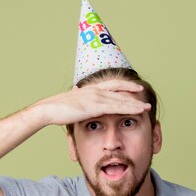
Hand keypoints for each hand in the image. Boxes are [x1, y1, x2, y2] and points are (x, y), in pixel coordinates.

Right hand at [29, 79, 151, 125]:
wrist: (48, 109)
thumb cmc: (55, 107)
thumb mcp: (69, 98)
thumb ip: (76, 94)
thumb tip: (76, 88)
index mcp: (89, 88)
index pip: (111, 84)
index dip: (124, 85)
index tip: (134, 87)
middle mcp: (95, 90)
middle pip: (120, 90)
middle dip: (133, 93)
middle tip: (144, 97)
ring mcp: (97, 98)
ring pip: (121, 100)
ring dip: (135, 104)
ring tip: (147, 107)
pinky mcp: (97, 107)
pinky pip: (118, 108)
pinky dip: (130, 109)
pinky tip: (139, 111)